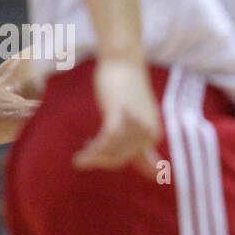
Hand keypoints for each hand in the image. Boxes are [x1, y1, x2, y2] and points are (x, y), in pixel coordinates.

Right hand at [74, 60, 161, 174]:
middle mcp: (149, 132)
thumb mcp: (137, 121)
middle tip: (84, 157)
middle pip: (122, 159)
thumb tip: (155, 172)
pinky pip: (106, 141)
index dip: (116, 164)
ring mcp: (136, 124)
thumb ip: (141, 143)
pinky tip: (80, 158)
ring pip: (113, 153)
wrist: (124, 62)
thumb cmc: (128, 90)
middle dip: (101, 161)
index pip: (140, 165)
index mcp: (153, 135)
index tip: (99, 160)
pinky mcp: (120, 114)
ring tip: (79, 160)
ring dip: (93, 158)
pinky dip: (92, 152)